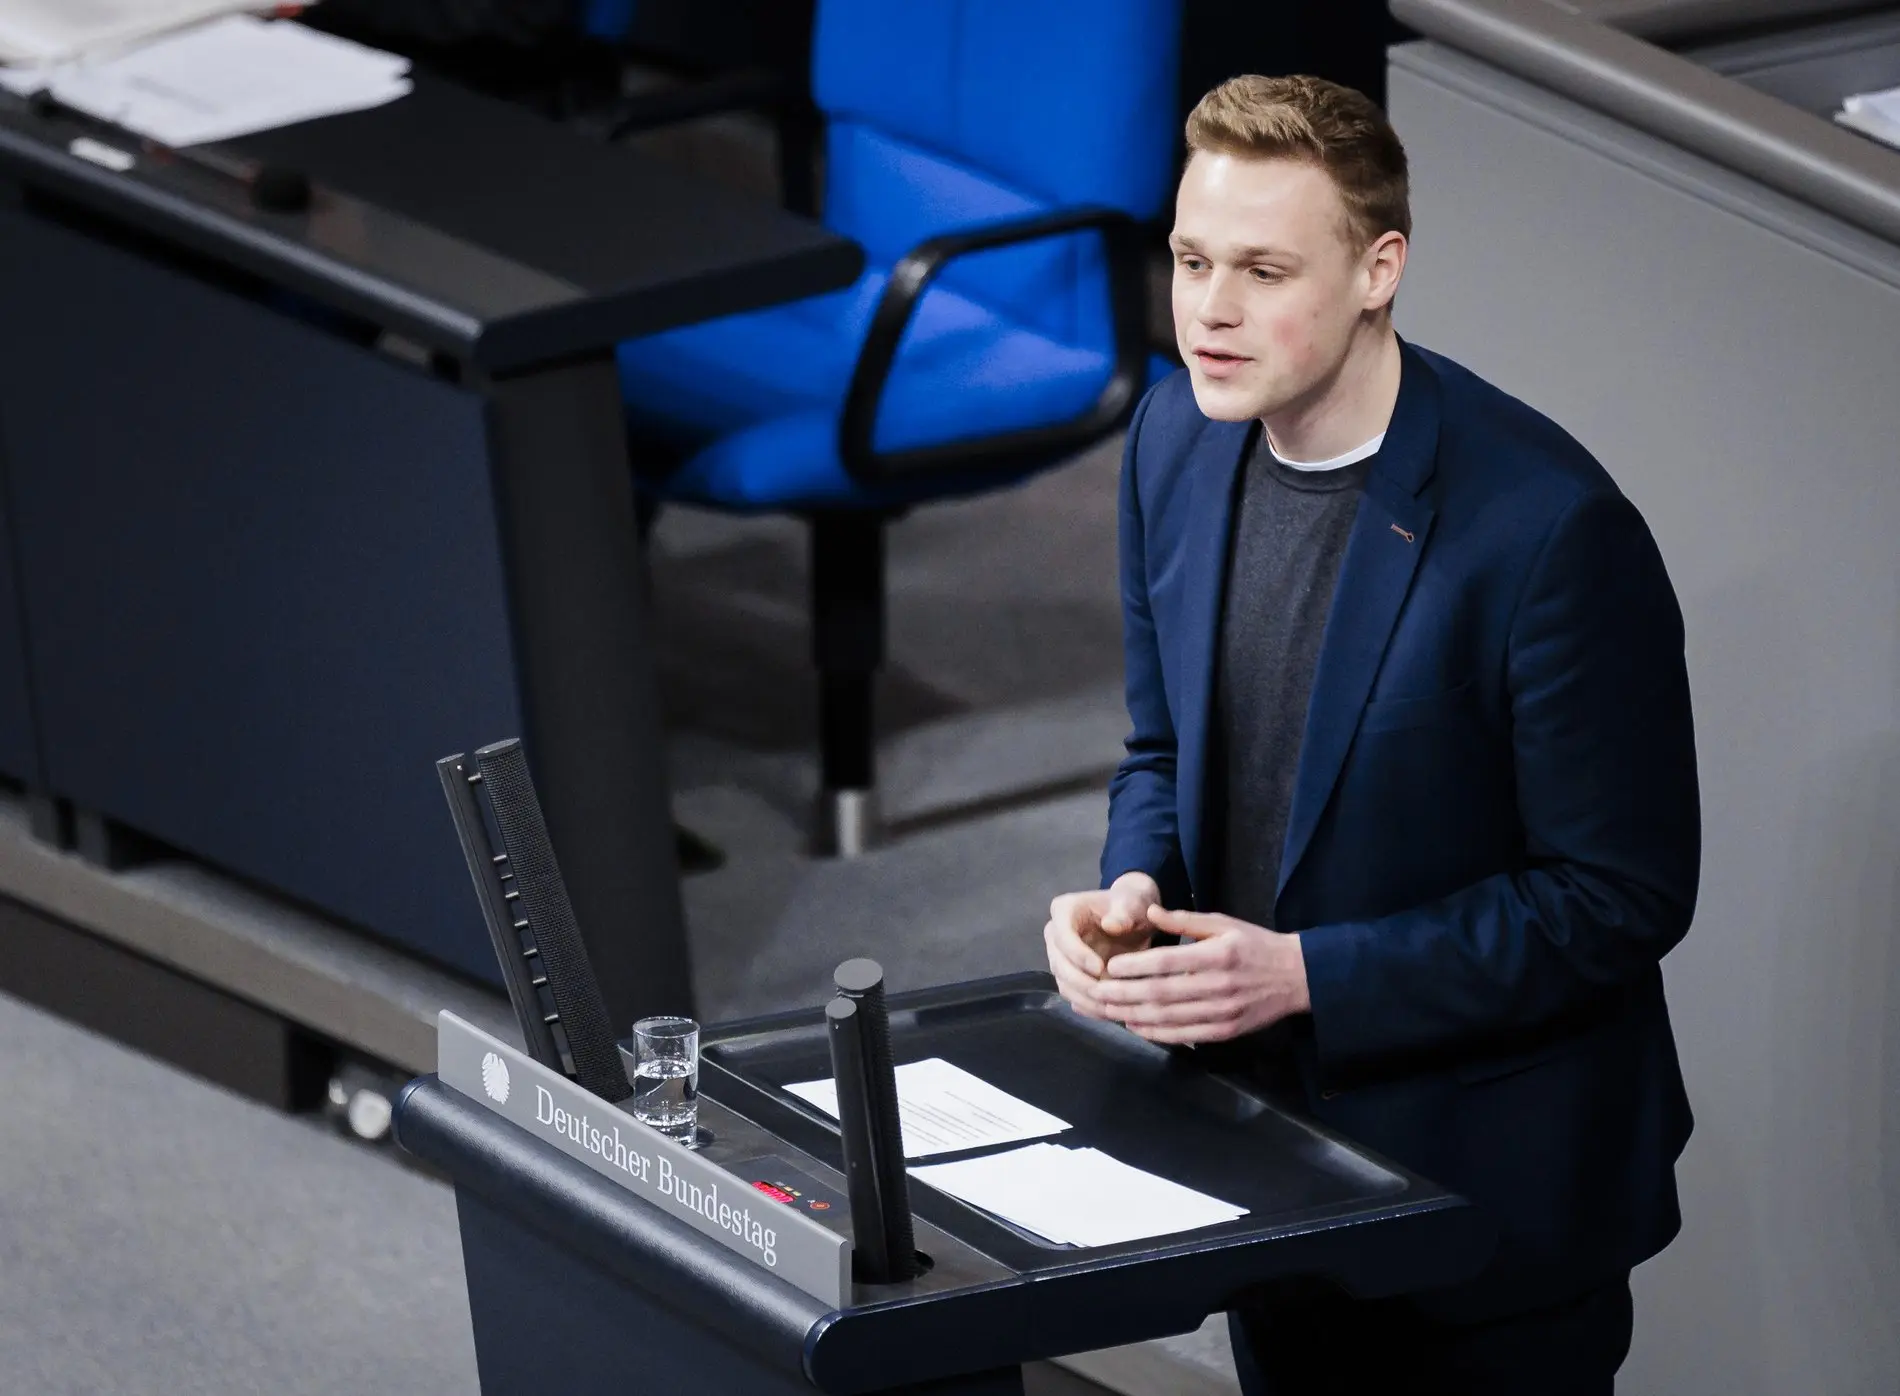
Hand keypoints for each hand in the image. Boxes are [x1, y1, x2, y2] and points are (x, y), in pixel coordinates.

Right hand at [1044, 872, 1161, 1017]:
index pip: (1063, 936)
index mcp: (1064, 910)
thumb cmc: (1133, 905)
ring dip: (1085, 999)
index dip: (1078, 954)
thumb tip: (1111, 925)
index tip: (1100, 968)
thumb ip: (1124, 912)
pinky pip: (1073, 995)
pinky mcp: (1069, 976)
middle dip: (1081, 982)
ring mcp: (1060, 957)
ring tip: (1110, 1008)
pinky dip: (1089, 1006)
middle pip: (1059, 963)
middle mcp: (1055, 934)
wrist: (1135, 918)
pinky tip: (1108, 1013)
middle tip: (1106, 994)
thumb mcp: (1133, 903)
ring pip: (1064, 984)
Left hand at [1090, 907, 1309, 1043]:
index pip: (1167, 963)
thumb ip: (1185, 920)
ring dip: (1135, 1016)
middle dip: (1124, 994)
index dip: (1135, 966)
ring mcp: (1223, 1012)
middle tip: (1096, 992)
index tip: (1109, 967)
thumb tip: (1148, 912)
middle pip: (1162, 993)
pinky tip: (1137, 1027)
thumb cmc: (1256, 945)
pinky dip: (1158, 1033)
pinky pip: (1185, 1035)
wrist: (1298, 977)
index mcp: (1217, 954)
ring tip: (1109, 1010)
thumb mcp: (1224, 923)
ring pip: (1170, 1018)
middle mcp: (1219, 985)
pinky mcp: (1227, 1031)